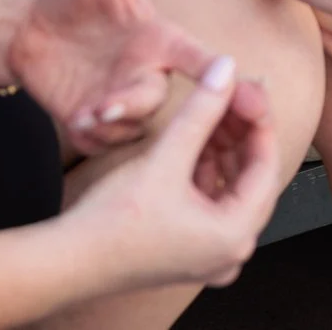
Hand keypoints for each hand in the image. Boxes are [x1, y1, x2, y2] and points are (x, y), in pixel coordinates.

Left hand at [0, 0, 230, 156]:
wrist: (26, 20)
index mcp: (157, 38)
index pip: (196, 57)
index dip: (215, 71)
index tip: (229, 79)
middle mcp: (144, 72)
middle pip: (158, 100)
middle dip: (137, 105)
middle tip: (107, 106)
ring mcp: (117, 98)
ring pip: (131, 126)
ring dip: (111, 124)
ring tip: (86, 114)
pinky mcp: (90, 119)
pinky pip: (100, 143)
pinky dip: (91, 137)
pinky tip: (75, 121)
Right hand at [56, 54, 281, 292]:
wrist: (66, 262)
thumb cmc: (111, 223)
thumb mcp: (164, 158)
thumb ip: (201, 110)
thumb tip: (227, 70)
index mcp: (235, 235)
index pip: (265, 165)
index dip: (258, 121)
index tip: (249, 89)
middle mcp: (230, 251)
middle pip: (251, 178)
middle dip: (240, 134)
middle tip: (231, 96)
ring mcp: (209, 254)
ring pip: (230, 188)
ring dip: (222, 150)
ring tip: (211, 112)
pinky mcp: (188, 250)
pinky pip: (211, 203)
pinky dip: (205, 171)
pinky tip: (194, 143)